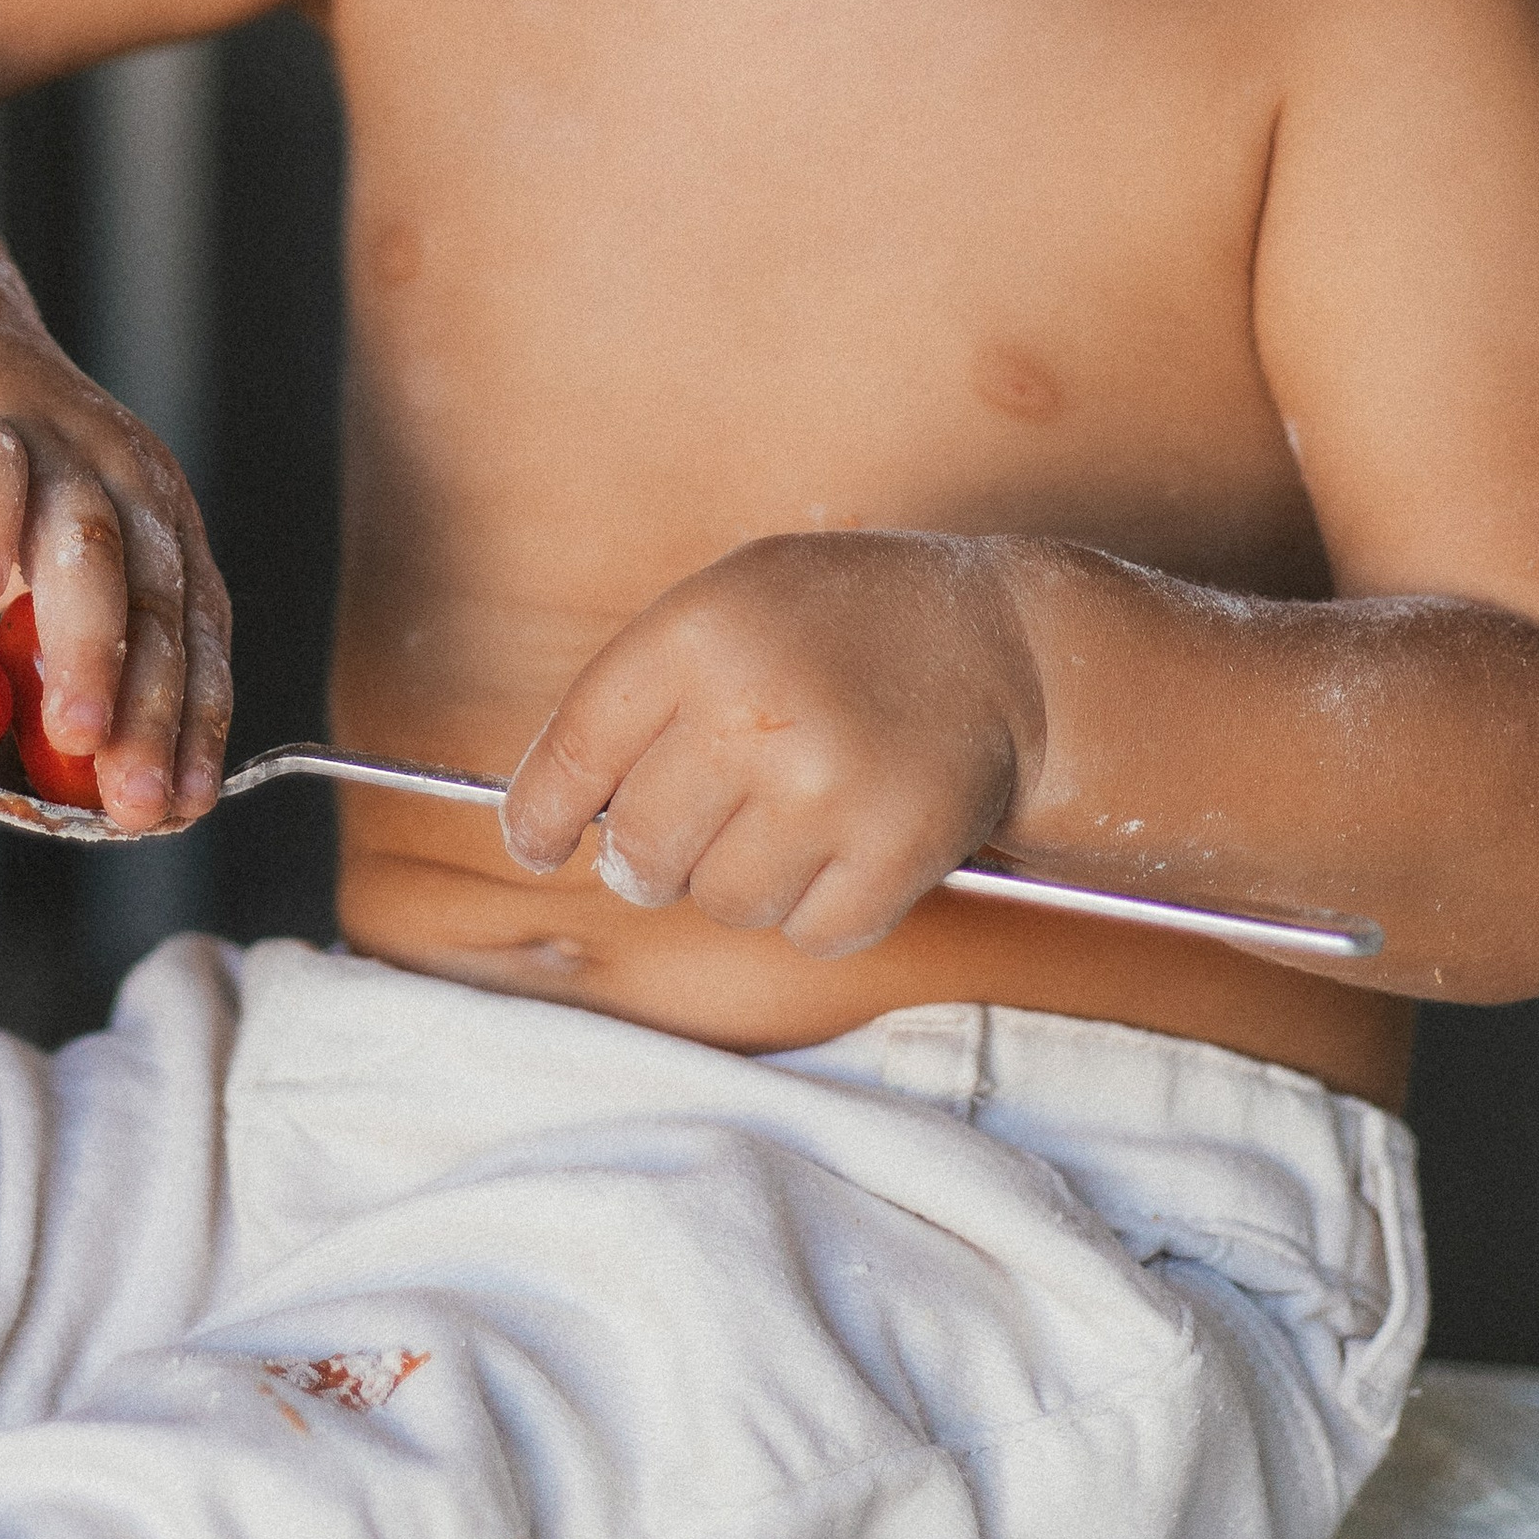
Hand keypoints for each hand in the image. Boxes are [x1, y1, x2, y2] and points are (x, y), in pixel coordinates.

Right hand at [0, 316, 230, 831]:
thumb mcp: (48, 563)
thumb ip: (64, 648)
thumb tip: (84, 770)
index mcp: (160, 524)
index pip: (197, 631)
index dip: (196, 720)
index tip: (186, 802)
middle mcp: (125, 483)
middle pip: (155, 601)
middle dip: (153, 709)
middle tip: (138, 798)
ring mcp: (52, 450)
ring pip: (85, 546)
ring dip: (88, 646)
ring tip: (76, 733)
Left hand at [499, 531, 1043, 955]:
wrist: (998, 644)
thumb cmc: (839, 627)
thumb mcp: (728, 605)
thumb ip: (636, 695)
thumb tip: (548, 817)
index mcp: (698, 634)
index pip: (574, 757)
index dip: (540, 818)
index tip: (539, 845)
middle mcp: (755, 711)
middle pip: (640, 852)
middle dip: (651, 857)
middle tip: (695, 826)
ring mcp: (828, 787)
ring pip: (722, 903)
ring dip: (743, 878)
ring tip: (792, 814)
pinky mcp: (896, 850)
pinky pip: (809, 933)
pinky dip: (820, 906)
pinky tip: (847, 841)